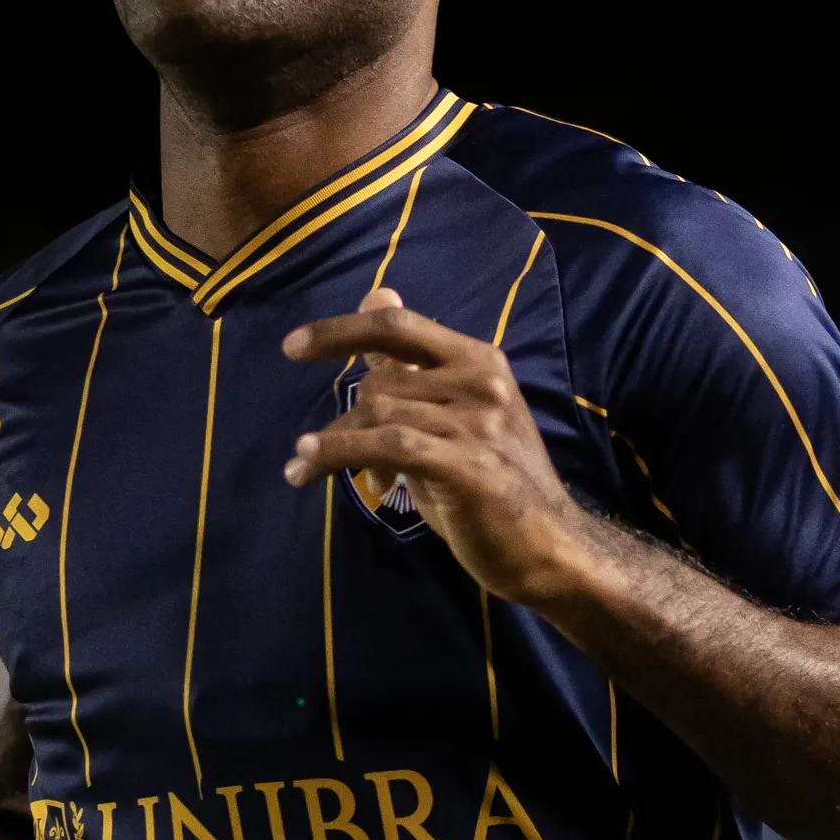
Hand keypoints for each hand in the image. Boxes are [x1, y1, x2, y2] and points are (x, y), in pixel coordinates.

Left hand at [281, 287, 599, 606]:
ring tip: (309, 470)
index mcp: (479, 361)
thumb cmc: (492, 482)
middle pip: (381, 382)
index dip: (340, 331)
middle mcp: (482, 382)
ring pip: (379, 413)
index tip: (292, 348)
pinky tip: (309, 464)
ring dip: (334, 444)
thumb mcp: (450, 415)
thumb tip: (377, 294)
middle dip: (346, 418)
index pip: (399, 326)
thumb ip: (411, 364)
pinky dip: (341, 451)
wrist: (547, 546)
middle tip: (326, 455)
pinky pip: (387, 446)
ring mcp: (478, 424)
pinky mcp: (468, 466)